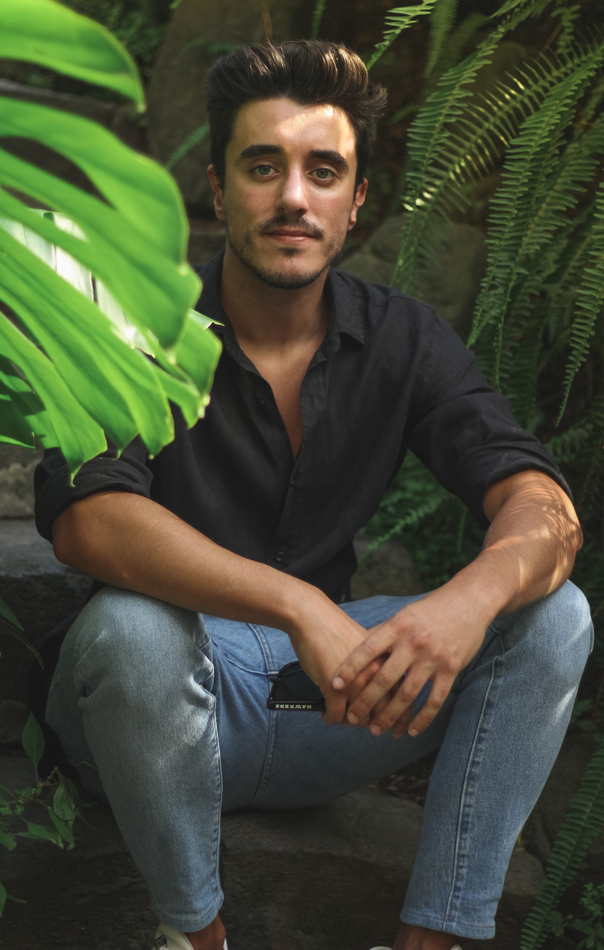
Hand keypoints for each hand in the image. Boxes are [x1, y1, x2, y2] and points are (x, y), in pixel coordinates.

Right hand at [285, 590, 390, 727]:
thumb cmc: (336, 629)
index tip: (398, 730)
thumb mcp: (366, 647)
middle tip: (370, 731)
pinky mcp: (335, 689)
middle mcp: (376, 674)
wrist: (312, 616)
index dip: (401, 718)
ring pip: (358, 719)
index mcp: (387, 662)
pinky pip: (336, 716)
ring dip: (349, 722)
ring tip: (343, 717)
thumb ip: (376, 667)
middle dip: (376, 726)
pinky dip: (330, 719)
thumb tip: (378, 693)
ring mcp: (356, 683)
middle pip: (383, 714)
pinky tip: (326, 714)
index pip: (403, 697)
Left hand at [331, 583, 491, 737]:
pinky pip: (435, 700)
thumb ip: (384, 633)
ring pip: (407, 694)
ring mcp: (433, 658)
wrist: (470, 600)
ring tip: (376, 730)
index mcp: (398, 626)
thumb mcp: (403, 614)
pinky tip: (411, 731)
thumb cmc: (431, 608)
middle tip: (352, 718)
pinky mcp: (451, 669)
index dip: (349, 667)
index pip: (368, 649)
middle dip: (365, 701)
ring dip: (390, 716)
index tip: (334, 684)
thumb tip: (358, 650)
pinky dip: (423, 718)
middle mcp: (413, 643)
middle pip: (385, 678)